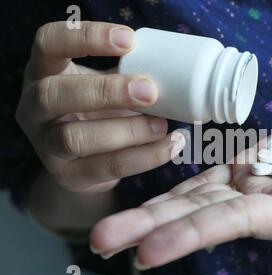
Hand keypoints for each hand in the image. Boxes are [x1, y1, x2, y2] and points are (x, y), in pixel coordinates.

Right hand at [16, 21, 184, 192]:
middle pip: (53, 94)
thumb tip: (174, 72)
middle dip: (106, 92)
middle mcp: (33, 108)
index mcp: (43, 72)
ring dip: (126, 131)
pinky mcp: (68, 176)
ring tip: (162, 125)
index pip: (49, 43)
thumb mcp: (103, 86)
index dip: (85, 38)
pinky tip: (169, 147)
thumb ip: (126, 75)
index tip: (130, 40)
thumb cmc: (97, 111)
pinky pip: (104, 168)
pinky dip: (142, 157)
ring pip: (74, 138)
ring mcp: (45, 145)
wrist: (83, 160)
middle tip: (150, 91)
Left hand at [90, 103, 271, 272]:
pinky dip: (176, 186)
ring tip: (109, 228)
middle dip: (150, 228)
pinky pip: (205, 176)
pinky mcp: (246, 163)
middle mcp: (259, 205)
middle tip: (102, 241)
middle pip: (196, 216)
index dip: (188, 235)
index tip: (145, 252)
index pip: (227, 225)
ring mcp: (249, 185)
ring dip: (152, 211)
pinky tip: (146, 200)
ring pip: (192, 198)